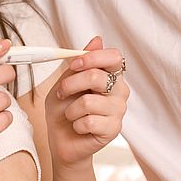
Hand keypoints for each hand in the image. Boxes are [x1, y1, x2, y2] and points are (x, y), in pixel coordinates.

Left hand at [45, 36, 128, 167]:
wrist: (61, 140)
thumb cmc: (63, 109)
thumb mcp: (64, 82)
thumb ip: (79, 63)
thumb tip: (97, 39)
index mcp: (109, 75)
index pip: (113, 57)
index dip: (92, 57)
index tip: (73, 65)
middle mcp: (119, 91)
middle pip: (98, 77)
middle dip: (71, 85)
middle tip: (61, 93)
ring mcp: (119, 110)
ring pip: (88, 102)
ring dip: (70, 109)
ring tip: (72, 114)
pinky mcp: (113, 129)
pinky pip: (88, 121)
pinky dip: (75, 124)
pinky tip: (79, 127)